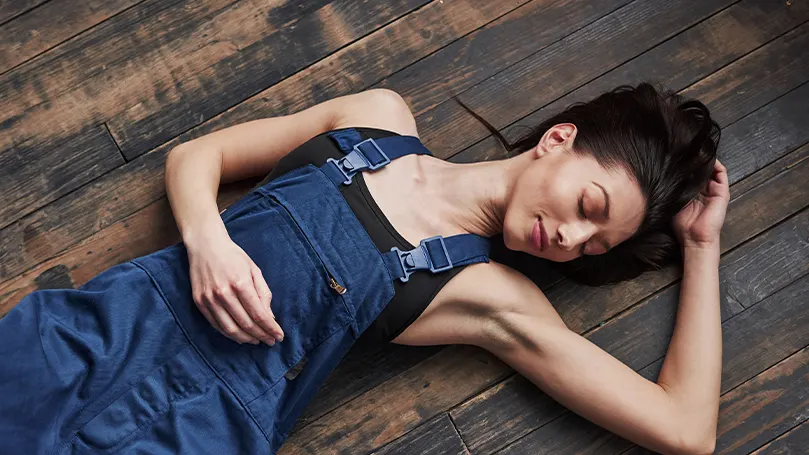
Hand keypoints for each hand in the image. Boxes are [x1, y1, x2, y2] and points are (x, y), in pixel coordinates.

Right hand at [186, 226, 283, 344]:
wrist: (205, 245)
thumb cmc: (234, 256)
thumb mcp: (254, 270)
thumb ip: (263, 293)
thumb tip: (269, 317)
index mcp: (241, 283)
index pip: (259, 314)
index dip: (271, 328)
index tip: (279, 336)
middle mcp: (224, 293)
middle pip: (246, 324)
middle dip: (261, 336)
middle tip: (270, 341)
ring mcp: (209, 299)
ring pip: (230, 329)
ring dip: (246, 339)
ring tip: (257, 341)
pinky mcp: (199, 302)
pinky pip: (216, 325)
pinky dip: (229, 334)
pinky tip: (240, 336)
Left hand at [673, 159, 729, 250]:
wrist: (694, 238)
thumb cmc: (682, 224)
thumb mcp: (675, 201)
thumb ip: (675, 189)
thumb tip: (667, 173)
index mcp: (693, 193)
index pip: (692, 174)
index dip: (686, 166)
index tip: (678, 157)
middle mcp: (705, 190)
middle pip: (701, 170)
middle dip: (694, 161)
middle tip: (686, 151)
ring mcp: (714, 190)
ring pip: (712, 169)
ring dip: (705, 161)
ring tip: (696, 153)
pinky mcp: (722, 192)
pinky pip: (721, 173)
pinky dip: (715, 164)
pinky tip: (706, 159)